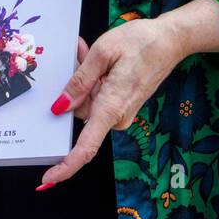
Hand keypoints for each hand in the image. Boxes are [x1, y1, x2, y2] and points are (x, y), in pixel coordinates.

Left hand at [38, 18, 185, 188]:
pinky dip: (96, 81)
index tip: (48, 178)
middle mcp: (118, 116)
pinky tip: (100, 62)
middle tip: (81, 56)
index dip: (65, 166)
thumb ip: (79, 81)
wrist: (171, 40)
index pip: (86, 147)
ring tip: (92, 53)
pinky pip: (99, 98)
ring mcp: (122, 112)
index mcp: (111, 107)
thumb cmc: (141, 42)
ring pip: (88, 102)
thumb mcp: (103, 52)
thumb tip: (59, 107)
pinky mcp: (124, 105)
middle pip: (80, 113)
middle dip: (75, 88)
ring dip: (86, 80)